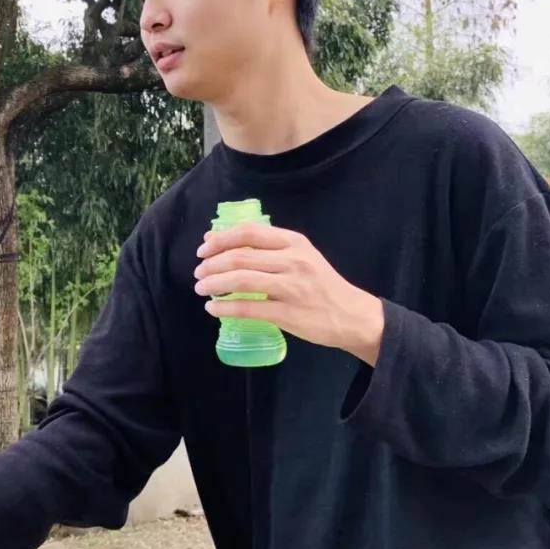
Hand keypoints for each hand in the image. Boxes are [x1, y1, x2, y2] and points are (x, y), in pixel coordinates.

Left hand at [193, 223, 383, 364]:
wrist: (351, 315)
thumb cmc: (320, 284)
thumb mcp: (299, 256)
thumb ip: (265, 248)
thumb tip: (216, 240)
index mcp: (294, 242)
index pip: (249, 233)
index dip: (220, 240)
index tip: (202, 249)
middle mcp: (293, 261)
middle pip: (240, 257)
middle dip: (211, 265)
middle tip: (198, 273)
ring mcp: (292, 287)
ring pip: (241, 281)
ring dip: (214, 284)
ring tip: (201, 289)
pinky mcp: (289, 314)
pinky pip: (248, 308)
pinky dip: (225, 308)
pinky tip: (213, 309)